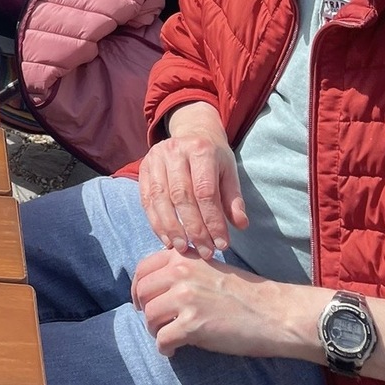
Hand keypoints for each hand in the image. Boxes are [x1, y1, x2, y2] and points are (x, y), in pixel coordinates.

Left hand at [131, 247, 289, 357]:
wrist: (274, 312)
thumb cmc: (246, 292)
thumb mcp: (210, 266)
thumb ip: (183, 268)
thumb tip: (157, 282)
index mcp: (183, 257)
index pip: (143, 269)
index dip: (138, 287)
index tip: (141, 300)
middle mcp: (180, 274)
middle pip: (142, 293)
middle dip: (145, 310)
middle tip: (154, 322)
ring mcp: (185, 299)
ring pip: (149, 316)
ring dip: (155, 330)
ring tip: (167, 336)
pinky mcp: (192, 325)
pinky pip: (162, 339)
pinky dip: (164, 348)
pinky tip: (174, 350)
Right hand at [137, 102, 246, 258]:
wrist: (192, 132)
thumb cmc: (213, 157)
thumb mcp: (229, 172)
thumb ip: (233, 199)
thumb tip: (240, 225)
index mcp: (201, 150)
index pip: (205, 191)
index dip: (213, 220)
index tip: (221, 244)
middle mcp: (175, 151)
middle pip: (181, 196)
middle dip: (193, 228)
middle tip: (204, 251)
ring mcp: (155, 157)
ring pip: (160, 198)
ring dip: (171, 228)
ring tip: (183, 248)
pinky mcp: (144, 167)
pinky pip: (146, 199)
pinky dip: (155, 222)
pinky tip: (166, 238)